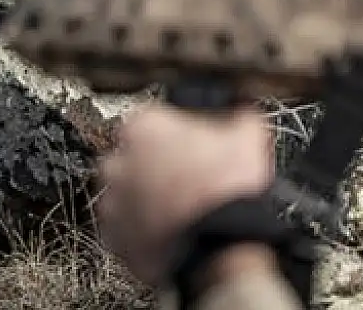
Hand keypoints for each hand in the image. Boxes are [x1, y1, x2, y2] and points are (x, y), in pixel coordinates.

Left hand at [96, 103, 278, 284]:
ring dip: (148, 195)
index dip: (180, 129)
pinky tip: (172, 226)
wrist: (217, 247)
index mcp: (145, 128)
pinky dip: (144, 226)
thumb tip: (241, 115)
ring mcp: (113, 201)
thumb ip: (238, 117)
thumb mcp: (248, 136)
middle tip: (189, 172)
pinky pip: (126, 225)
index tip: (194, 141)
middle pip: (135, 153)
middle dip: (157, 162)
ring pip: (128, 190)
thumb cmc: (225, 192)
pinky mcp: (114, 236)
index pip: (155, 117)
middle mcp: (119, 161)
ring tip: (182, 203)